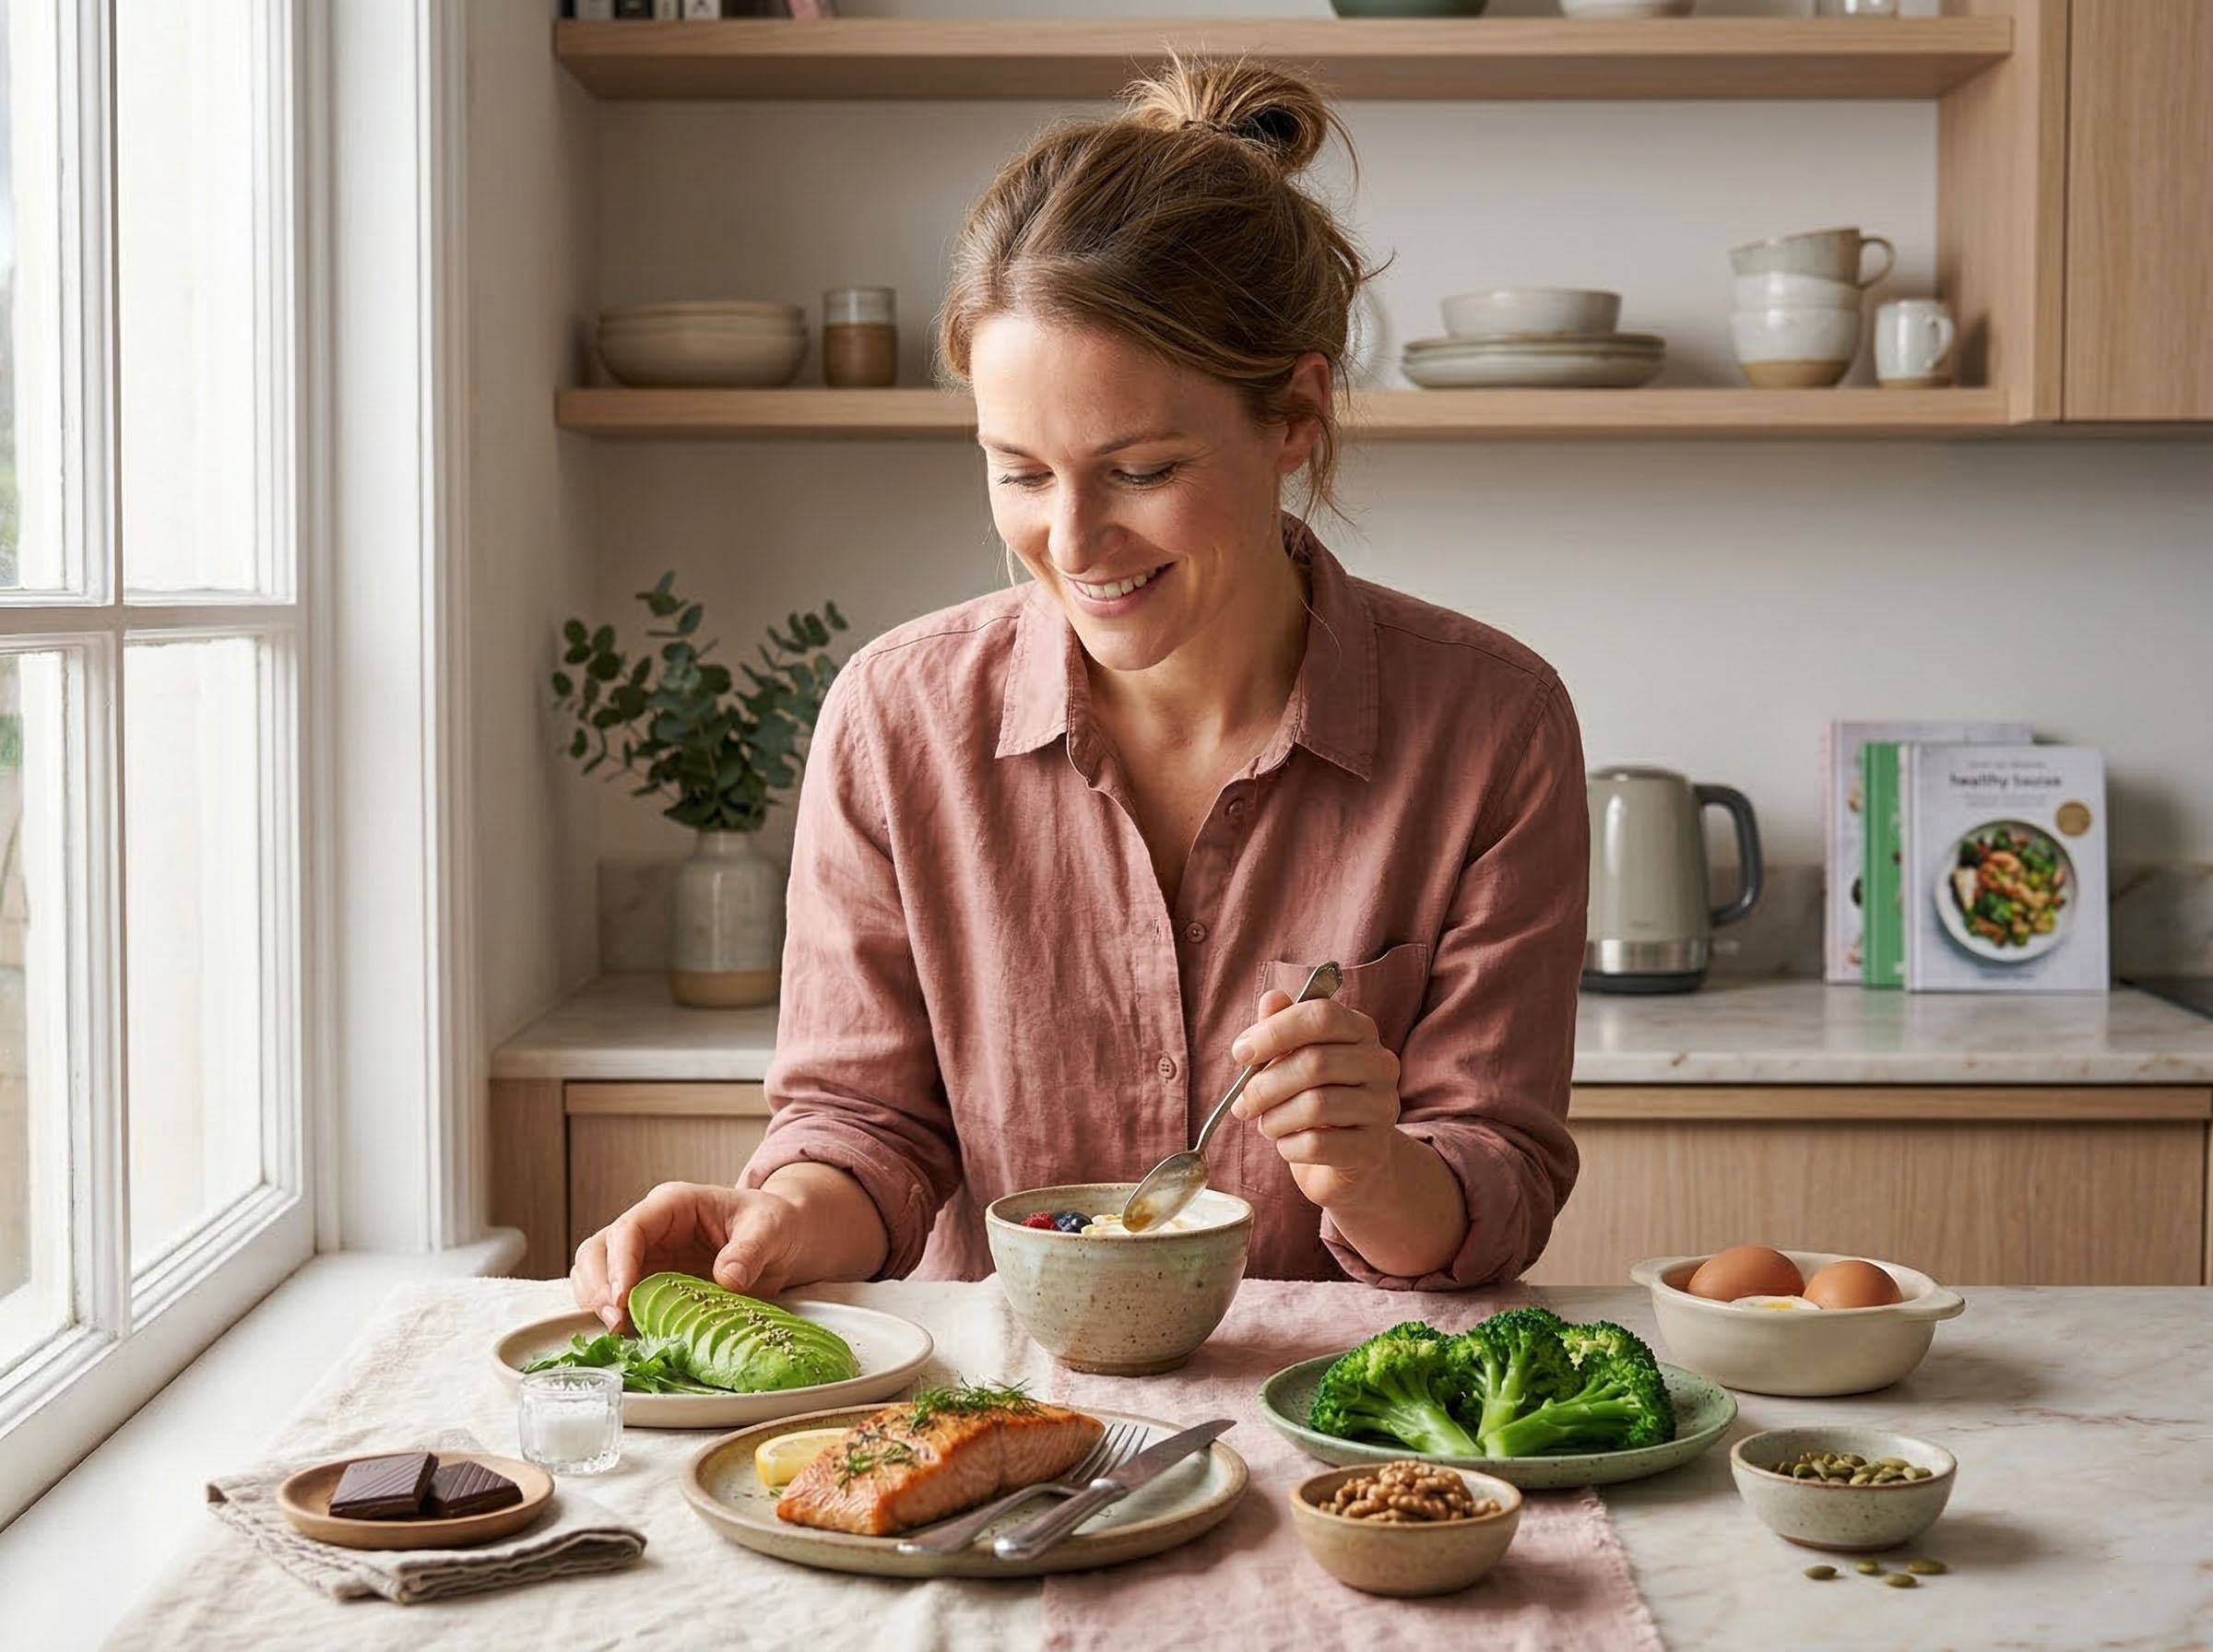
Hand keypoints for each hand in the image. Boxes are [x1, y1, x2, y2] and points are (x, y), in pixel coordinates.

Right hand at [569, 1181, 806, 1331]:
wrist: (785, 1240)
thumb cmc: (775, 1224)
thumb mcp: (770, 1230)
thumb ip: (749, 1250)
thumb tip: (727, 1277)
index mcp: (673, 1205)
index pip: (630, 1229)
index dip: (619, 1263)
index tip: (622, 1298)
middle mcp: (651, 1228)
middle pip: (598, 1250)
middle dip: (597, 1286)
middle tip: (616, 1322)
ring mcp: (646, 1257)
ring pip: (595, 1274)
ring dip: (597, 1303)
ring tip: (619, 1331)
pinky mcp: (650, 1284)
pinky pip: (616, 1299)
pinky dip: (614, 1316)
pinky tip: (629, 1335)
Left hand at [1228, 988, 1403, 1212]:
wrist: (1345, 1161)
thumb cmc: (1314, 1098)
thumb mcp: (1294, 1059)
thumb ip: (1282, 1028)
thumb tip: (1270, 999)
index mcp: (1360, 1031)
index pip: (1321, 1015)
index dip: (1275, 1031)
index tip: (1240, 1053)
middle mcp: (1380, 1064)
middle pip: (1315, 1063)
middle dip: (1264, 1085)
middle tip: (1242, 1104)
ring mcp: (1382, 1107)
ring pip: (1315, 1105)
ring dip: (1274, 1118)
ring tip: (1266, 1125)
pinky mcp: (1373, 1149)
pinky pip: (1318, 1144)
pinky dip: (1288, 1146)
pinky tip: (1286, 1144)